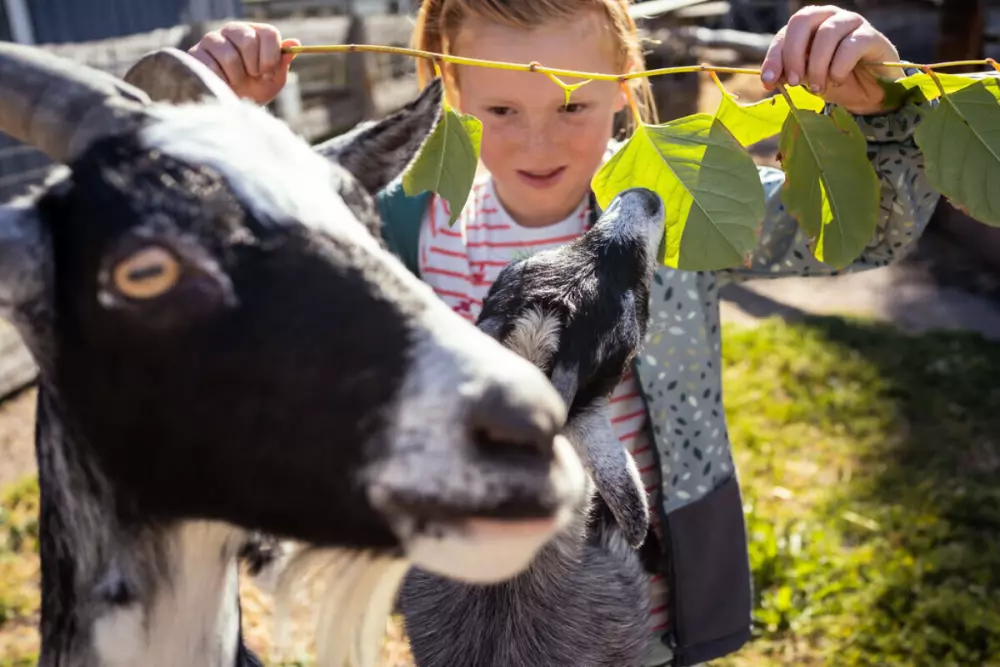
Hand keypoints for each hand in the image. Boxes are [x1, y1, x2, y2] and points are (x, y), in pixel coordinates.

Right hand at [188, 22, 299, 104]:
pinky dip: (221, 81)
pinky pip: (211, 66)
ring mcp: (212, 39)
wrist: (229, 106)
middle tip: (252, 77)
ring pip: (229, 55)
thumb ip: (282, 62)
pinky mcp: (195, 53)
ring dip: (237, 76)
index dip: (271, 56)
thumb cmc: (254, 91)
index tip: (268, 73)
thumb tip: (294, 43)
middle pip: (247, 39)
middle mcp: (233, 30)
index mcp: (255, 33)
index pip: (268, 33)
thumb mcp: (273, 80)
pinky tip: (222, 83)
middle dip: (254, 66)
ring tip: (236, 82)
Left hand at [761, 6, 904, 114]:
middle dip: (794, 54)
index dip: (775, 56)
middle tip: (795, 82)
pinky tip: (837, 80)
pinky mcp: (872, 36)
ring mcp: (852, 23)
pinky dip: (839, 67)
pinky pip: (851, 46)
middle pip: (803, 20)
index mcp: (810, 24)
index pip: (786, 32)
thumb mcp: (806, 78)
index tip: (769, 81)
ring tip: (818, 88)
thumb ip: (788, 74)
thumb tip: (768, 80)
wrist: (870, 93)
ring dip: (818, 66)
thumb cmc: (835, 80)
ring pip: (826, 34)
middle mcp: (829, 17)